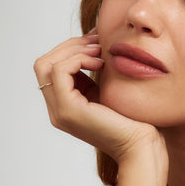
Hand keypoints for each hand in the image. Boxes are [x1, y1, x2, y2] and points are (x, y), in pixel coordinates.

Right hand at [34, 28, 166, 165]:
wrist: (141, 144)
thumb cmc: (133, 120)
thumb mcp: (107, 93)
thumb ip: (94, 77)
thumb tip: (94, 46)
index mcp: (66, 106)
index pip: (52, 68)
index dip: (71, 49)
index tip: (96, 41)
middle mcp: (57, 110)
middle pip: (43, 64)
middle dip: (69, 46)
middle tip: (97, 41)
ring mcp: (60, 111)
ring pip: (45, 65)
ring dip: (73, 50)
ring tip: (99, 50)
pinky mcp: (68, 110)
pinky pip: (60, 71)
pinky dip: (79, 59)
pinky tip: (100, 62)